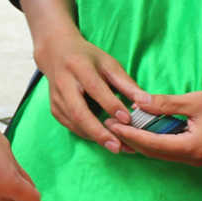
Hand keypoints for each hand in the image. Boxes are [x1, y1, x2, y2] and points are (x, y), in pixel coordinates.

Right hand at [32, 26, 145, 152]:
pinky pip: (73, 127)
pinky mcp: (55, 110)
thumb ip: (126, 84)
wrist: (57, 53)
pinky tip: (105, 140)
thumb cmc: (88, 58)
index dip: (111, 105)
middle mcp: (63, 84)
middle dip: (98, 132)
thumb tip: (146, 102)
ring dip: (97, 138)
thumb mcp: (109, 64)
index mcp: (79, 67)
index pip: (95, 89)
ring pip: (75, 124)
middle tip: (118, 147)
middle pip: (79, 112)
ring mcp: (56, 99)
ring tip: (119, 147)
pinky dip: (89, 135)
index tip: (127, 120)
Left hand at [105, 87, 201, 165]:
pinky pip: (169, 148)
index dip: (129, 135)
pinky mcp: (197, 151)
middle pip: (152, 152)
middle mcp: (192, 158)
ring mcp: (195, 157)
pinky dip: (153, 138)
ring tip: (119, 127)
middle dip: (130, 139)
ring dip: (140, 140)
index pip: (152, 144)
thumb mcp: (195, 100)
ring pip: (160, 152)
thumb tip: (138, 102)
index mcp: (192, 148)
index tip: (110, 125)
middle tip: (107, 125)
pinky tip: (142, 128)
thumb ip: (165, 104)